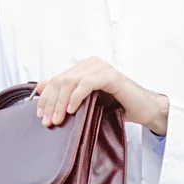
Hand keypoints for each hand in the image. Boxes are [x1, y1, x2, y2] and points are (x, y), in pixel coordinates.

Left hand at [35, 57, 168, 134]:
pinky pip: (87, 83)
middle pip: (62, 80)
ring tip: (58, 119)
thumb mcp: (87, 101)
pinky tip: (71, 110)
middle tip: (47, 121)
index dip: (46, 97)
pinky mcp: (111, 75)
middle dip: (51, 102)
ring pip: (71, 81)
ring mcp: (101, 67)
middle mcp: (91, 63)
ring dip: (61, 102)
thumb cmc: (117, 105)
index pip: (58, 79)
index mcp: (84, 66)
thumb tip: (40, 86)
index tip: (40, 114)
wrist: (143, 109)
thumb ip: (66, 92)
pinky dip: (76, 97)